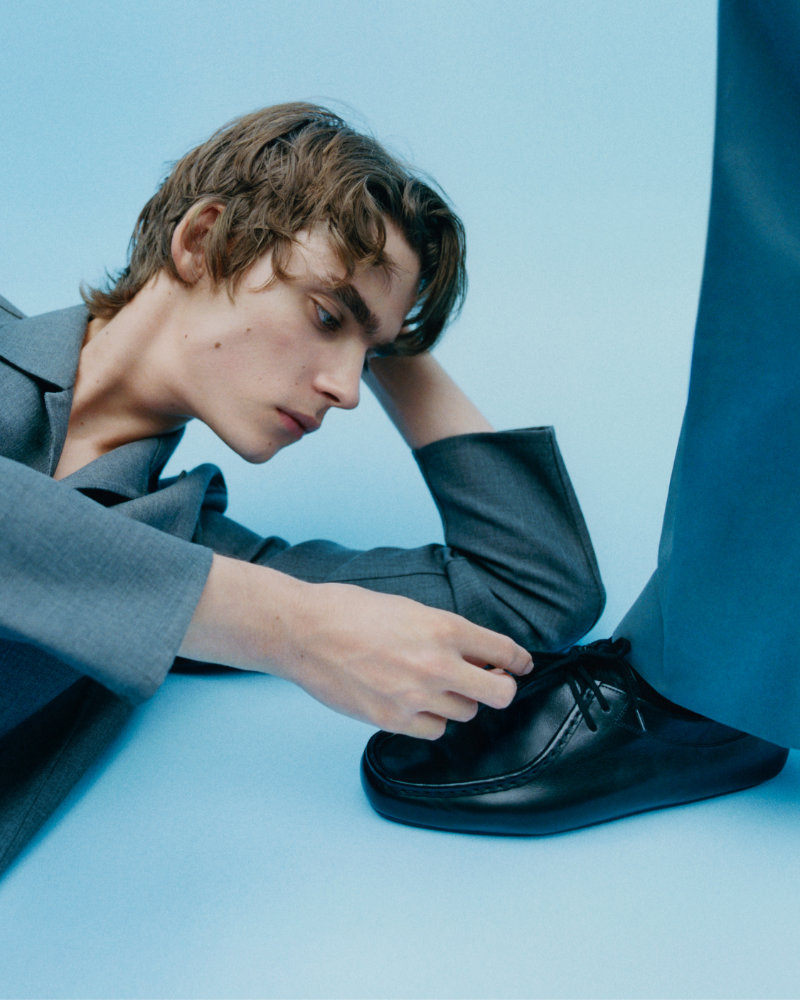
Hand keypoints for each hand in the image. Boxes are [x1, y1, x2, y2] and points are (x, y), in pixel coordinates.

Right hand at [271, 582, 532, 738]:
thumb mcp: (409, 608)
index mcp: (444, 628)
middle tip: (490, 682)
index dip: (519, 661)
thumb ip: (444, 632)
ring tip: (434, 686)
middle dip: (499, 688)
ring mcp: (415, 696)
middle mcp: (437, 664)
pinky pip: (433, 730)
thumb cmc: (351, 611)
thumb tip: (473, 654)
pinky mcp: (392, 720)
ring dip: (458, 701)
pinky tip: (413, 703)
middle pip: (498, 694)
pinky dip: (430, 719)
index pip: (503, 651)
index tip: (521, 665)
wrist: (305, 632)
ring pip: (466, 714)